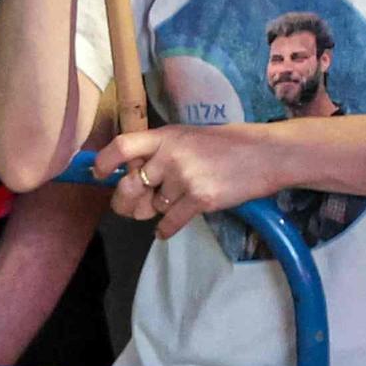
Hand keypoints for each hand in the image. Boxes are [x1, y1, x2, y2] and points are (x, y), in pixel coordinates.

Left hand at [94, 120, 288, 240]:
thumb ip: (161, 152)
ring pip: (154, 207)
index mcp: (166, 135)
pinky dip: (166, 230)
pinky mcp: (200, 199)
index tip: (99, 173)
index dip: (103, 162)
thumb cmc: (227, 145)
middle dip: (126, 201)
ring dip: (160, 211)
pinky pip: (169, 224)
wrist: (266, 155)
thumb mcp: (189, 137)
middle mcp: (170, 154)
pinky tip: (168, 228)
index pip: (122, 145)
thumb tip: (131, 178)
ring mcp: (185, 178)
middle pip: (129, 186)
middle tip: (133, 206)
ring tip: (179, 201)